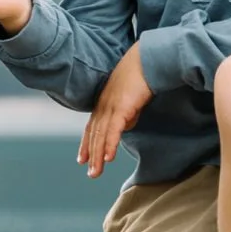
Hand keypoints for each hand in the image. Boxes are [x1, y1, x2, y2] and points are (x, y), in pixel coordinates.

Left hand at [79, 43, 151, 178]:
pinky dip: (110, 144)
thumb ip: (127, 111)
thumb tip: (126, 125)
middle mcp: (104, 104)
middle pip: (95, 133)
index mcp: (104, 102)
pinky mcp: (122, 106)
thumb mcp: (132, 98)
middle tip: (91, 173)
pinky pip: (113, 129)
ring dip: (98, 155)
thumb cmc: (142, 75)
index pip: (93, 126)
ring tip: (96, 172)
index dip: (87, 143)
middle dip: (91, 154)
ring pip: (101, 134)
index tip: (82, 158)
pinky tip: (108, 157)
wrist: (148, 59)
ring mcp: (111, 105)